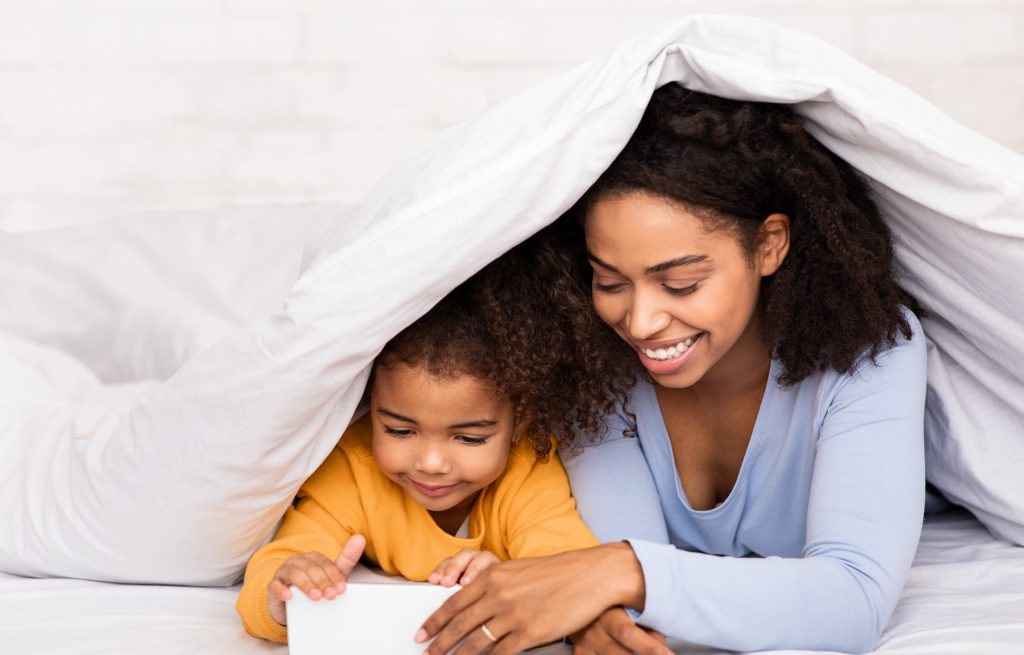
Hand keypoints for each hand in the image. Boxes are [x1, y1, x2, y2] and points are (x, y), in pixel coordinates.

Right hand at [266, 534, 365, 625]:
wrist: (293, 606)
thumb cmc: (315, 586)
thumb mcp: (332, 576)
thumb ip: (346, 559)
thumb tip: (360, 537)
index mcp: (313, 558)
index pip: (324, 563)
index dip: (333, 576)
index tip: (342, 589)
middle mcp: (298, 561)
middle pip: (310, 568)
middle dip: (322, 581)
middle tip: (331, 595)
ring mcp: (284, 572)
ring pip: (293, 573)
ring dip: (306, 585)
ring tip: (316, 596)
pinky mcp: (274, 585)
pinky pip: (275, 585)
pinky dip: (281, 590)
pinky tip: (289, 596)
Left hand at [415, 543, 650, 654]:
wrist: (590, 575)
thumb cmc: (558, 572)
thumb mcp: (518, 571)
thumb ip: (495, 585)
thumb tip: (475, 602)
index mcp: (493, 577)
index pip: (453, 603)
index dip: (434, 622)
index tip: (422, 633)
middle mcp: (498, 595)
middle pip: (459, 626)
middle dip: (439, 643)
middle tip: (428, 653)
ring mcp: (513, 615)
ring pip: (476, 643)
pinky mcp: (530, 633)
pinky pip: (501, 654)